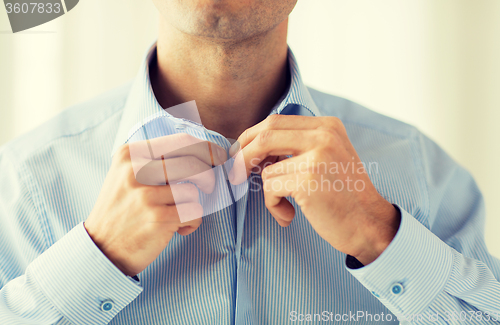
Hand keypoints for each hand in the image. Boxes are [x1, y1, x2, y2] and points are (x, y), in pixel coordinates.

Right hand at [84, 133, 226, 275]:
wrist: (101, 249)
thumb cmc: (123, 209)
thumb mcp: (129, 174)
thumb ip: (159, 160)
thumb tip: (205, 151)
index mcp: (131, 153)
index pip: (182, 141)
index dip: (208, 149)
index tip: (220, 157)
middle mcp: (136, 170)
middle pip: (194, 163)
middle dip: (209, 177)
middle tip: (208, 187)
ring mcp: (145, 194)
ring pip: (193, 191)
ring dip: (192, 206)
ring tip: (176, 215)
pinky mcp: (157, 218)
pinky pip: (193, 213)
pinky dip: (191, 223)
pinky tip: (176, 229)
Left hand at [229, 115, 399, 264]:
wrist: (370, 225)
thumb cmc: (343, 195)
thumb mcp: (327, 157)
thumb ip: (297, 146)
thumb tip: (253, 147)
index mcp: (327, 126)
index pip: (275, 122)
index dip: (251, 138)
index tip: (240, 154)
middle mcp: (324, 135)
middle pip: (265, 135)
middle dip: (242, 155)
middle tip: (235, 174)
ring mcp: (317, 156)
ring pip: (265, 167)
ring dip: (268, 192)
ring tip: (283, 206)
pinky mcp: (308, 180)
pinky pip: (270, 187)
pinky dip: (273, 205)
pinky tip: (289, 215)